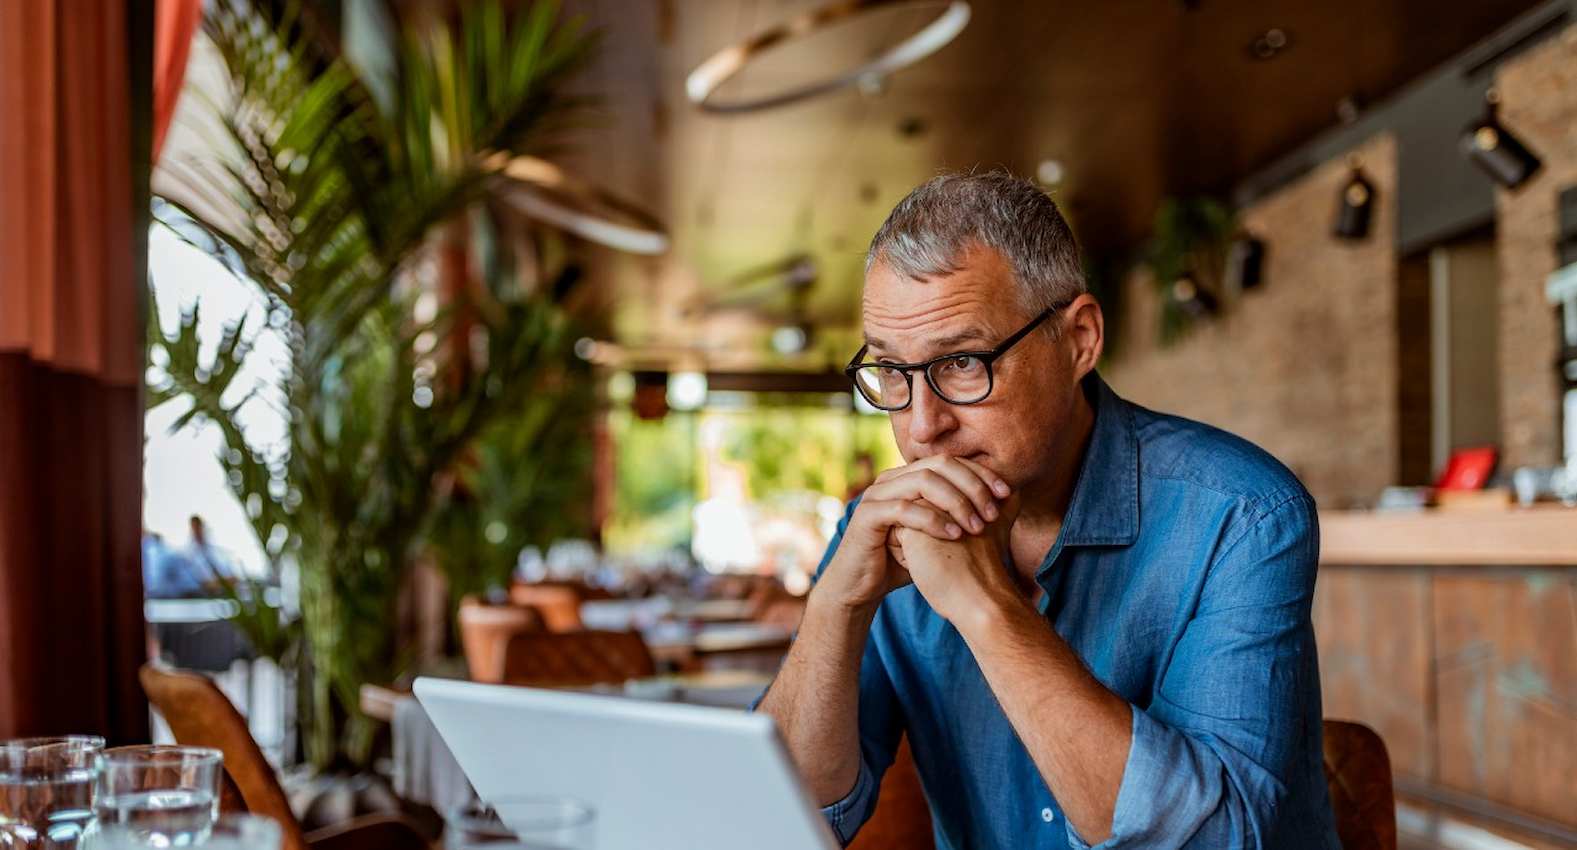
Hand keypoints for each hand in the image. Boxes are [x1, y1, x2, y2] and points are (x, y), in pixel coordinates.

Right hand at [815, 456, 1011, 612]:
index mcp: (908, 477)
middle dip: (972, 484)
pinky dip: (933, 520)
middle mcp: (891, 478)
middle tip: (994, 511)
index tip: (1006, 493)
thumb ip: (961, 516)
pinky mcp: (867, 516)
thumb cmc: (902, 560)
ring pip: (923, 481)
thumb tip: (1006, 505)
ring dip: (956, 501)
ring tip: (977, 525)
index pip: (950, 461)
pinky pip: (904, 509)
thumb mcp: (937, 535)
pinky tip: (954, 535)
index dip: (980, 473)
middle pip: (939, 464)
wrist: (861, 586)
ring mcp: (877, 494)